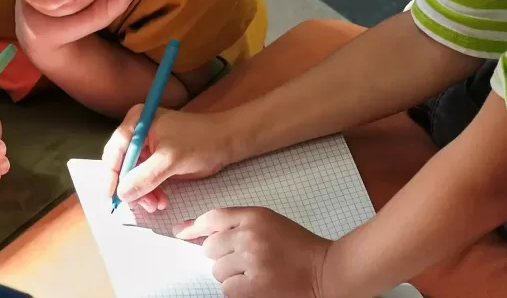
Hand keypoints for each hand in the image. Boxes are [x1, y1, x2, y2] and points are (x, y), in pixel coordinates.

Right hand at [102, 105, 234, 212]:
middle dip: (132, 187)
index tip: (113, 197)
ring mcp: (146, 145)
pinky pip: (145, 178)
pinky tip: (161, 200)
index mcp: (136, 121)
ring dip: (143, 193)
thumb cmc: (201, 141)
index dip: (111, 175)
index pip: (115, 150)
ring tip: (157, 205)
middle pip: (122, 164)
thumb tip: (122, 194)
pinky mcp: (156, 158)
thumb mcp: (171, 160)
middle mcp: (137, 131)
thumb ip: (145, 177)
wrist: (226, 141)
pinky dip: (151, 191)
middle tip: (144, 205)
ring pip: (134, 175)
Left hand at [176, 207, 330, 297]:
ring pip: (217, 271)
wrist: (324, 271)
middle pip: (210, 248)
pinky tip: (255, 285)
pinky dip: (237, 290)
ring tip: (255, 273)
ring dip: (230, 275)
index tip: (181, 233)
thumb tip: (197, 233)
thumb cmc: (297, 247)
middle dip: (221, 256)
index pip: (213, 218)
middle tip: (243, 260)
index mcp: (255, 217)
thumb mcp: (268, 224)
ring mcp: (251, 261)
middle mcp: (250, 236)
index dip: (194, 226)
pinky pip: (227, 289)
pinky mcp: (253, 286)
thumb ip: (236, 224)